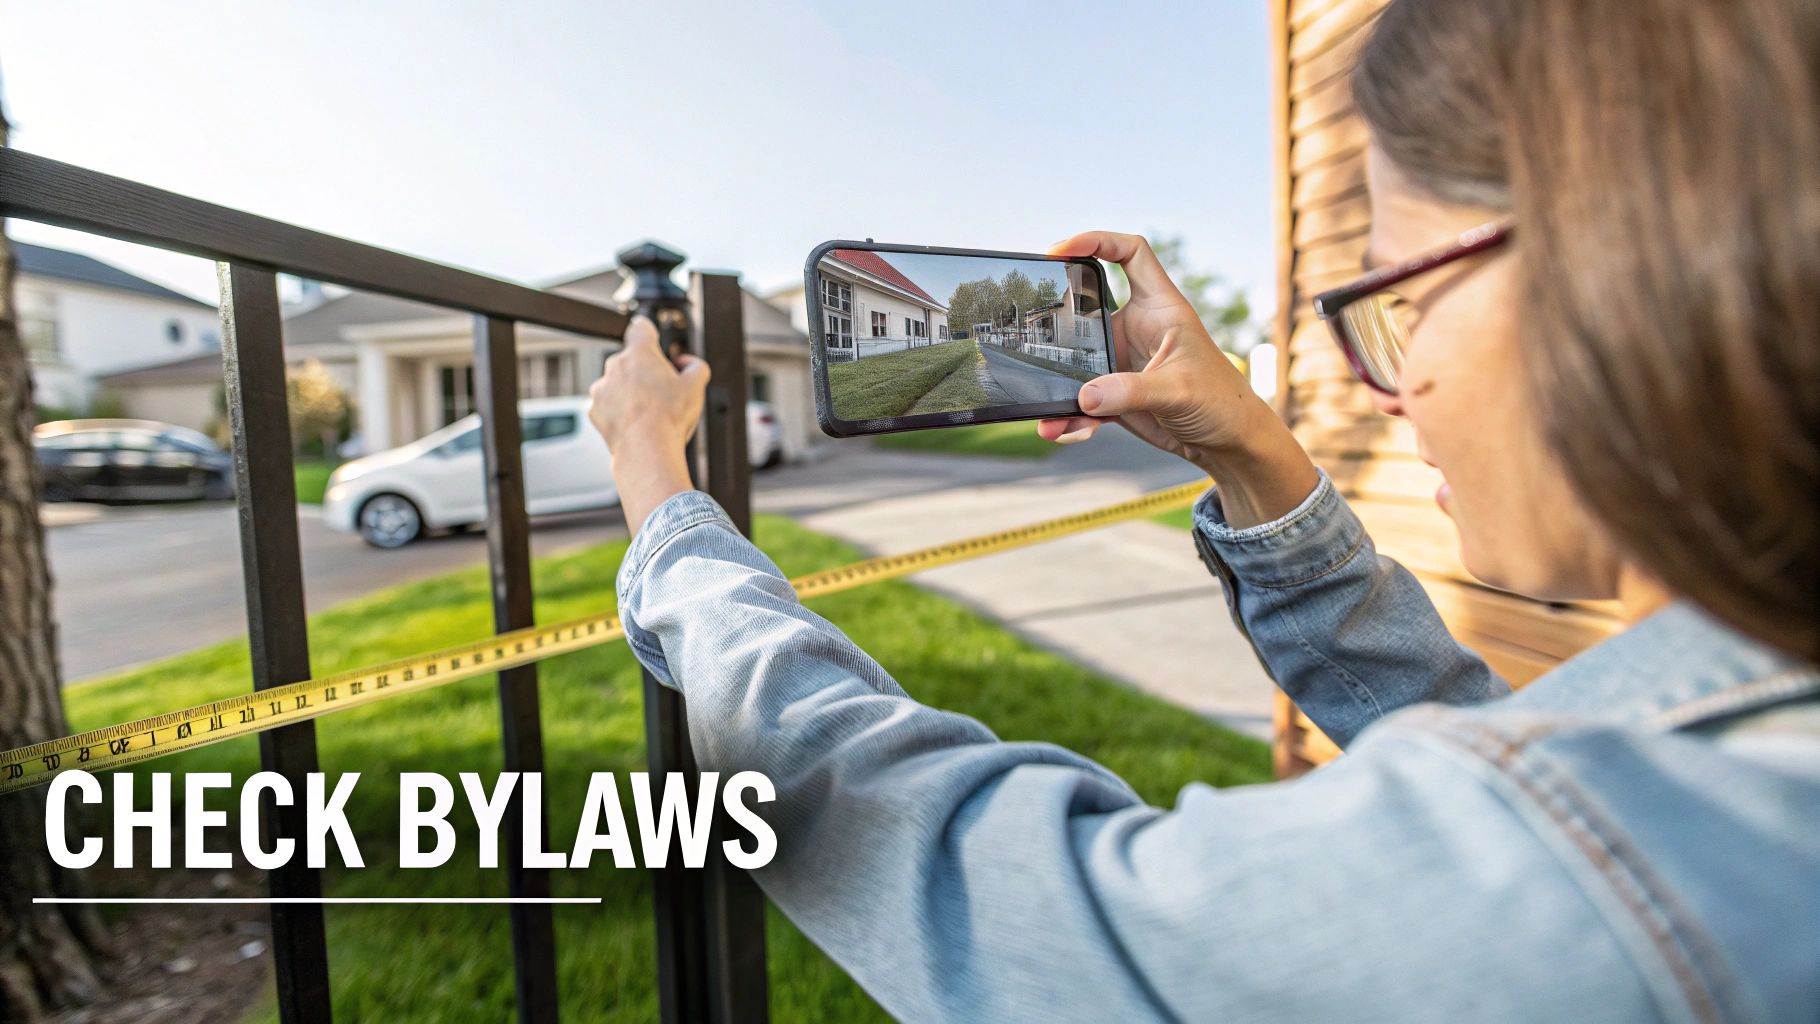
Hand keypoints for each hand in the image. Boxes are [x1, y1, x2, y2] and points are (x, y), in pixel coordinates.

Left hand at [587, 315, 709, 533]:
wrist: (646, 450)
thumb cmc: (669, 417)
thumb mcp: (696, 386)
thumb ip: (696, 366)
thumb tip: (687, 363)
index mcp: (640, 353)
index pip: (641, 328)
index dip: (649, 332)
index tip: (652, 338)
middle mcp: (616, 365)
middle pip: (631, 360)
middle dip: (645, 372)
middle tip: (663, 392)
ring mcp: (602, 388)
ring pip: (618, 384)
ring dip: (631, 392)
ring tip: (650, 413)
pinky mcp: (595, 410)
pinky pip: (608, 405)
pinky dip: (619, 412)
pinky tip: (636, 424)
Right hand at [1038, 231, 1318, 526]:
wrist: (1227, 442)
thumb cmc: (1221, 401)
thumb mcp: (1178, 391)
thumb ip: (1131, 391)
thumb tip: (1084, 396)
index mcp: (1160, 308)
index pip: (1131, 253)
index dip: (1099, 240)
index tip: (1063, 249)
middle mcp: (1138, 328)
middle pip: (1087, 305)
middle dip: (1057, 314)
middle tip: (1031, 322)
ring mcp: (1124, 361)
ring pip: (1077, 360)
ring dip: (1059, 382)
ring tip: (1046, 408)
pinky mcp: (1117, 393)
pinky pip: (1083, 399)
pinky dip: (1070, 415)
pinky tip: (1062, 429)